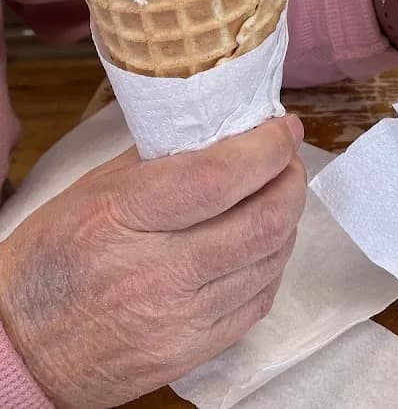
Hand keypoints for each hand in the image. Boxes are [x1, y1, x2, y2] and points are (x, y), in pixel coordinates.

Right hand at [0, 116, 306, 408]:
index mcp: (126, 216)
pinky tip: (261, 244)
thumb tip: (221, 126)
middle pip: (262, 220)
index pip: (220, 176)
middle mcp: (159, 270)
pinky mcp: (193, 351)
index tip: (283, 127)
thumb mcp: (93, 188)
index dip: (266, 147)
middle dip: (290, 180)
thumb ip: (160, 156)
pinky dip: (271, 263)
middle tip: (287, 159)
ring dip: (287, 219)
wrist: (20, 347)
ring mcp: (180, 318)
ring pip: (270, 260)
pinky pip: (258, 301)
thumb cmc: (53, 255)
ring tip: (277, 195)